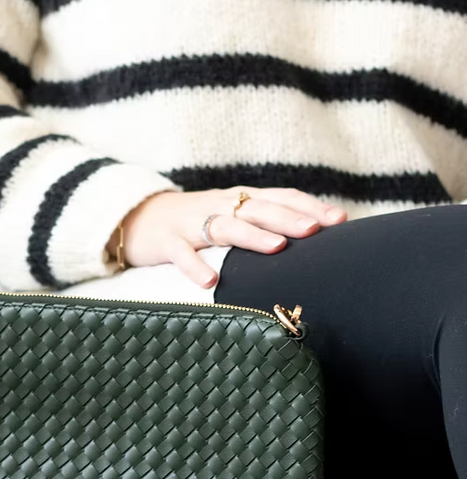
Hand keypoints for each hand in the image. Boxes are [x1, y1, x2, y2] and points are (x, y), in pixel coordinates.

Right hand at [111, 187, 347, 288]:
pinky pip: (181, 253)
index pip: (281, 197)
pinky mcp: (167, 241)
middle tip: (314, 231)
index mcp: (240, 199)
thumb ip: (264, 221)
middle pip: (258, 208)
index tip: (340, 221)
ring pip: (225, 225)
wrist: (138, 217)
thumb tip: (314, 239)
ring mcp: (192, 223)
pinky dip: (194, 266)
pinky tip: (210, 281)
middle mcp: (220, 205)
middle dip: (287, 218)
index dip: (309, 207)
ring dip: (252, 236)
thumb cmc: (195, 221)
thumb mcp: (231, 214)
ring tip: (276, 248)